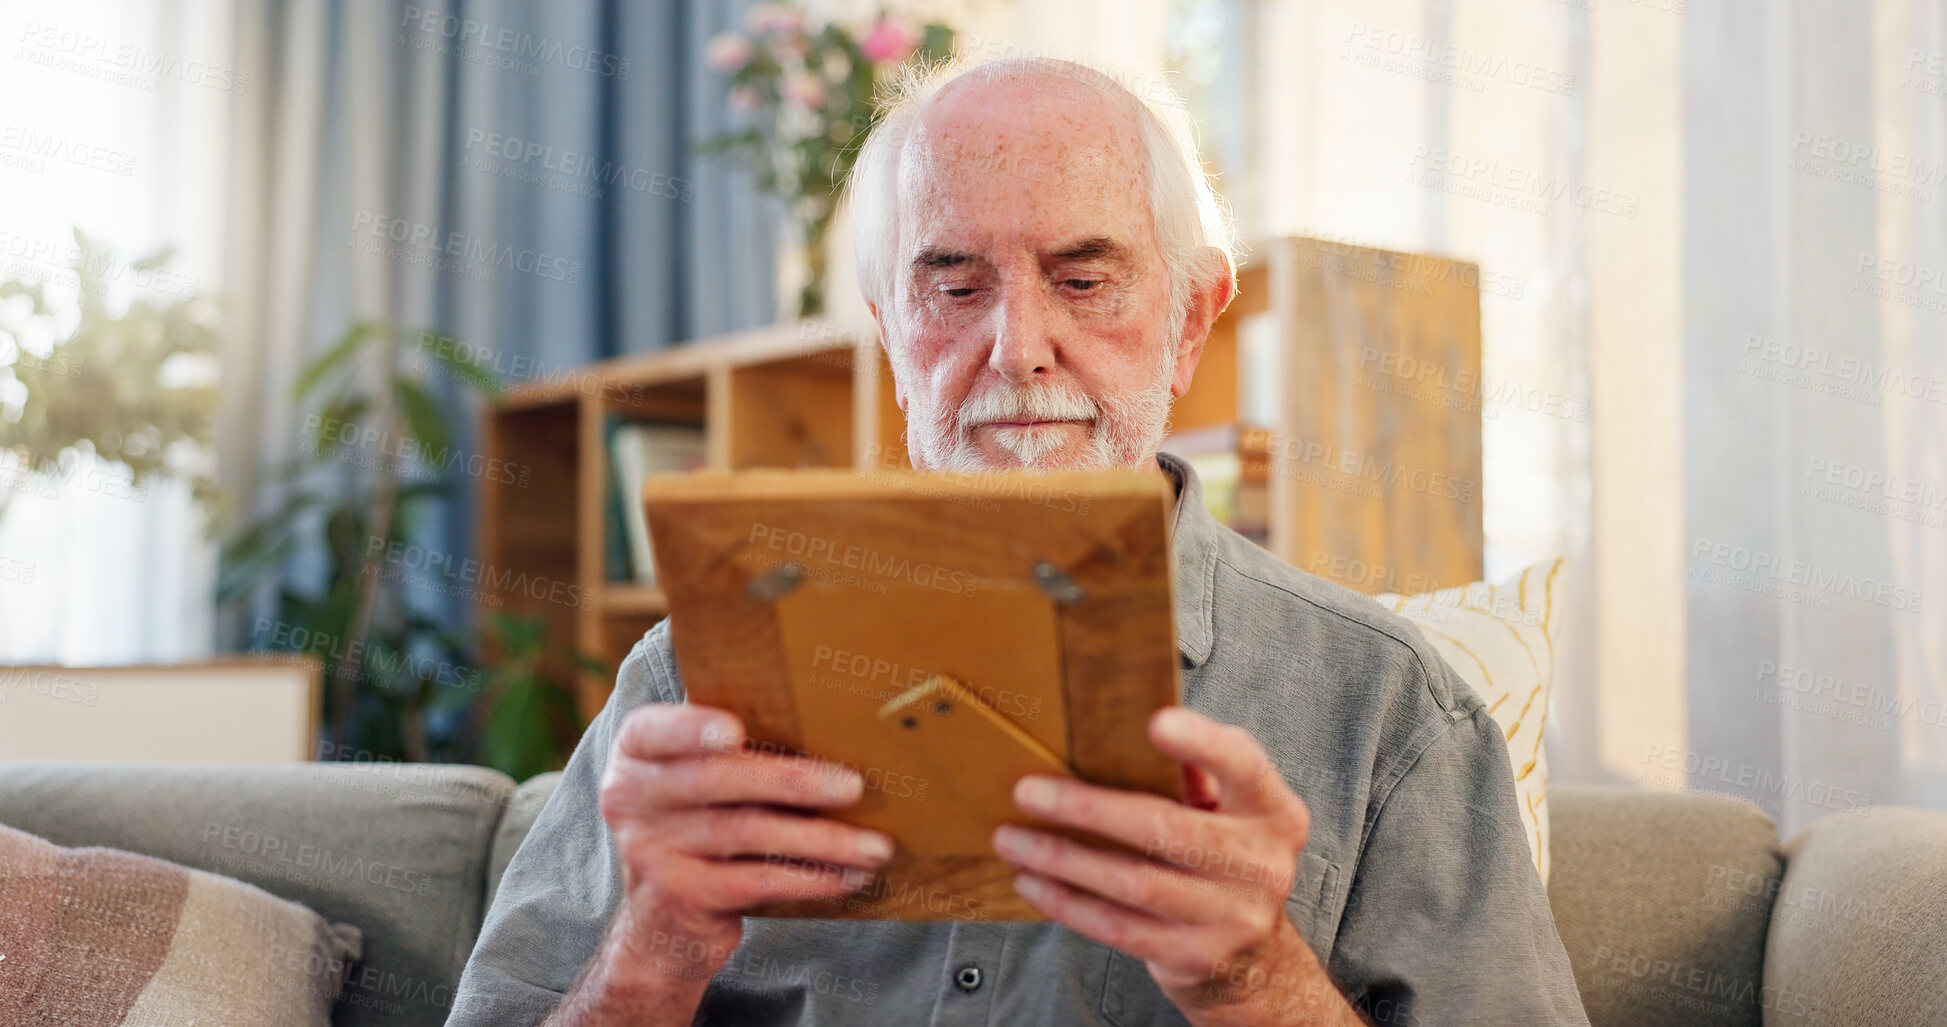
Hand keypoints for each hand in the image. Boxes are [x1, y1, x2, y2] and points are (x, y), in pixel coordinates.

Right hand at [574, 704, 893, 1015]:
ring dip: (822, 839)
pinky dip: (810, 878)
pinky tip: (849, 876)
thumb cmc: (701, 826)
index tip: (737, 730)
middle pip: (717, 779)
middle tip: (854, 786)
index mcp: (636, 753)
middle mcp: (630, 797)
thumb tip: (833, 726)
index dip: (692, 728)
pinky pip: (757, 882)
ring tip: (875, 844)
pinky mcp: (681, 897)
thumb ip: (733, 753)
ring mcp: (651, 850)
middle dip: (793, 781)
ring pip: (748, 832)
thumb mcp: (697, 784)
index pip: (654, 730)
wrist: (663, 923)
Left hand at [992, 707, 1352, 1024]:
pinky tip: (1033, 881)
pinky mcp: (1195, 956)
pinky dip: (1068, 903)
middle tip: (1028, 790)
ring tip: (1013, 839)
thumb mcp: (1231, 811)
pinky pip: (1118, 928)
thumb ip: (1195, 770)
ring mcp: (1231, 916)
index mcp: (1272, 811)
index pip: (1242, 766)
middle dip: (1088, 808)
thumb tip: (1121, 726)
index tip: (1155, 722)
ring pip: (1133, 883)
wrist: (1257, 958)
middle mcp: (1261, 863)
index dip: (1202, 743)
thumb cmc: (1227, 861)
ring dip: (1062, 859)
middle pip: (1167, 829)